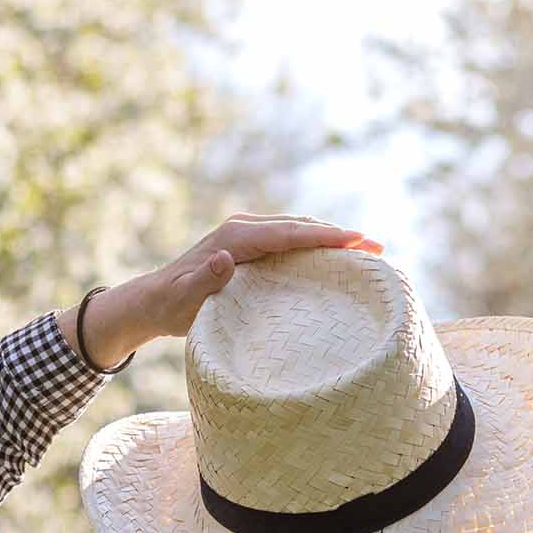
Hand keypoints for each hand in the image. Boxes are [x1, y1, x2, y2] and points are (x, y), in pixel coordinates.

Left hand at [60, 214, 381, 369]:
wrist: (152, 300)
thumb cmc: (171, 306)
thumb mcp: (185, 299)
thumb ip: (205, 280)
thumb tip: (224, 258)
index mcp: (236, 238)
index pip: (290, 233)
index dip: (326, 236)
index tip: (360, 240)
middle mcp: (244, 228)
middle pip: (302, 227)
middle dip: (341, 235)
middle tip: (380, 247)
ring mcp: (248, 234)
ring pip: (299, 231)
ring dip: (332, 239)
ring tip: (370, 251)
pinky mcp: (250, 245)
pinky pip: (291, 240)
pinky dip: (316, 245)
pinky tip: (337, 259)